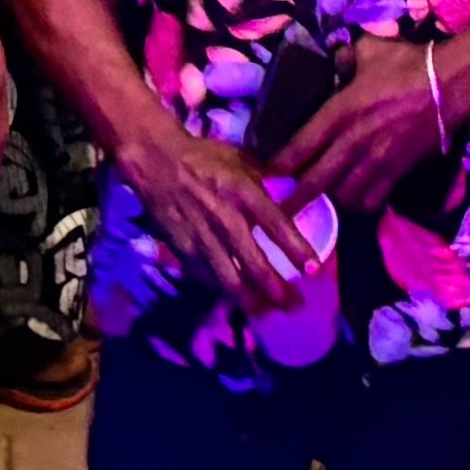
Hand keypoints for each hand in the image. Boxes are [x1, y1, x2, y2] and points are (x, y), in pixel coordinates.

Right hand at [116, 117, 320, 311]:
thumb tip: (293, 196)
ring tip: (268, 311)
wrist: (155, 162)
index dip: (296, 250)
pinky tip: (237, 298)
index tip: (314, 269)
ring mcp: (202, 239)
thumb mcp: (241, 160)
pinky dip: (224, 292)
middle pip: (255, 265)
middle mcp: (224, 219)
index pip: (276, 225)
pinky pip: (208, 279)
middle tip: (296, 305)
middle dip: (278, 291)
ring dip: (252, 301)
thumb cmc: (204, 158)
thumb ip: (265, 182)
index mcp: (243, 192)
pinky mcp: (183, 251)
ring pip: (230, 281)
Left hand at [277, 35, 469, 210]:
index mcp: (342, 111)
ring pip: (344, 195)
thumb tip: (332, 62)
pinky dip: (360, 204)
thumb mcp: (368, 50)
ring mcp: (378, 160)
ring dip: (329, 200)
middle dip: (295, 198)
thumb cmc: (408, 63)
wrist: (452, 82)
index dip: (280, 163)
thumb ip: (343, 59)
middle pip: (317, 180)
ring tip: (320, 200)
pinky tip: (354, 199)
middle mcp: (355, 141)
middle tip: (278, 209)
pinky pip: (373, 198)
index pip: (302, 145)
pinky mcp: (398, 170)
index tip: (266, 173)